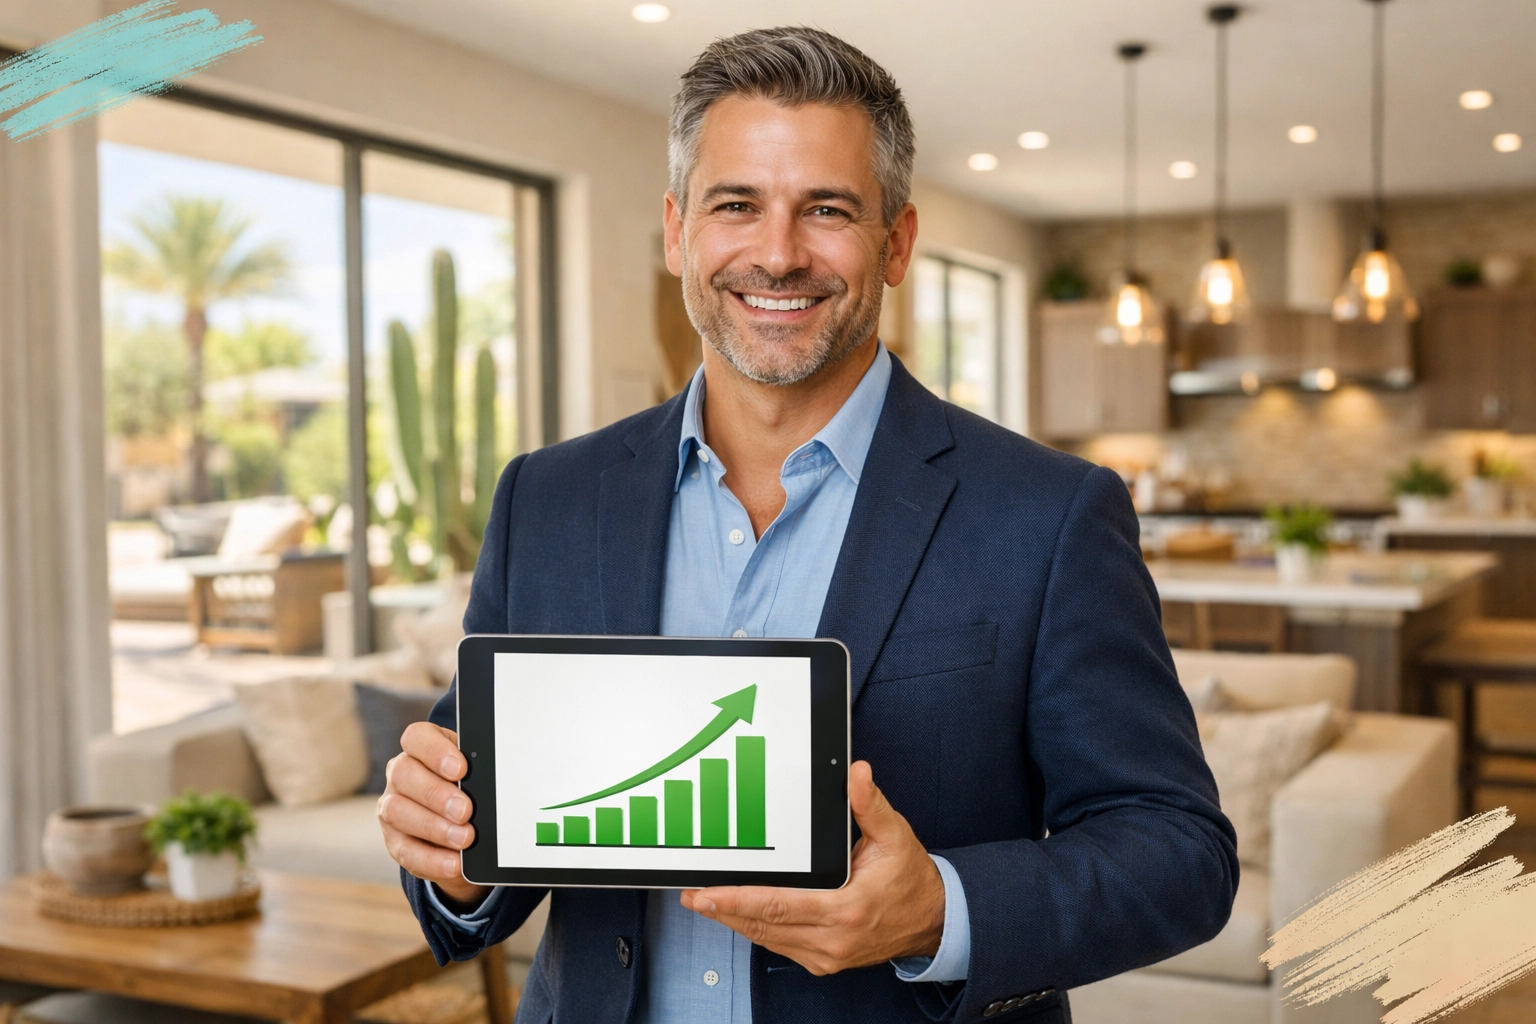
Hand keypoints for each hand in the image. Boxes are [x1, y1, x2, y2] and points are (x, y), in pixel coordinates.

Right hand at [377, 721, 488, 904]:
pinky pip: (405, 851)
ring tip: (464, 838)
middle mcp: (401, 774)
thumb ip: (480, 772)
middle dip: (437, 794)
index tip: (460, 769)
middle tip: (465, 811)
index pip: (417, 738)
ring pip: (398, 812)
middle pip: (405, 775)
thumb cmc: (470, 789)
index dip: (435, 751)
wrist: (461, 827)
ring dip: (433, 827)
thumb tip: (503, 778)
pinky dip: (431, 859)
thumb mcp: (475, 775)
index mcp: (421, 749)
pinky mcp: (395, 841)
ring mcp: (392, 807)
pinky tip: (454, 863)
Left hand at [680, 760, 945, 974]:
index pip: (780, 904)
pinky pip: (778, 945)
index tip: (709, 892)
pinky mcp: (823, 960)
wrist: (933, 921)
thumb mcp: (894, 836)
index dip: (739, 900)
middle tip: (692, 893)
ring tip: (704, 901)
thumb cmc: (910, 880)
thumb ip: (869, 805)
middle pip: (763, 925)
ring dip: (733, 920)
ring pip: (766, 938)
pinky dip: (754, 928)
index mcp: (847, 909)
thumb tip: (855, 774)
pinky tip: (736, 913)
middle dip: (722, 909)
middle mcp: (833, 939)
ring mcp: (826, 955)